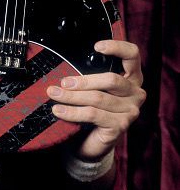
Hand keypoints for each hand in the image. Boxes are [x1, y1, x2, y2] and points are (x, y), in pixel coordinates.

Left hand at [47, 40, 145, 160]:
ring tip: (54, 95)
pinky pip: (93, 114)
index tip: (96, 46)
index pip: (132, 55)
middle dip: (82, 81)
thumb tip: (62, 68)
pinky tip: (59, 111)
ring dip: (71, 97)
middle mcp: (135, 93)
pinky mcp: (121, 126)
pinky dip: (72, 112)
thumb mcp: (90, 90)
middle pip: (111, 80)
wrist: (90, 143)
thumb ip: (86, 77)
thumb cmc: (90, 111)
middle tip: (62, 83)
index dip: (117, 47)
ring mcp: (130, 110)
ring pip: (98, 98)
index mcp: (131, 77)